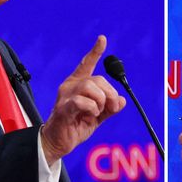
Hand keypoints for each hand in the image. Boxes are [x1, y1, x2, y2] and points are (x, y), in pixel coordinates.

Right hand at [41, 35, 125, 164]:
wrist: (59, 142)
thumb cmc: (76, 126)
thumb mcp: (98, 116)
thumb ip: (110, 107)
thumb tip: (122, 100)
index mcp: (78, 84)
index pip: (86, 64)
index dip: (95, 52)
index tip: (102, 39)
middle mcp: (70, 86)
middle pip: (97, 79)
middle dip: (109, 93)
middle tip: (111, 106)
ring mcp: (65, 96)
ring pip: (89, 87)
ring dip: (101, 100)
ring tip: (98, 112)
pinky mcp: (63, 109)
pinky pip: (81, 101)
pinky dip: (92, 108)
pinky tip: (92, 115)